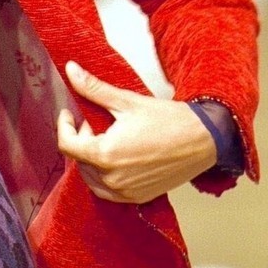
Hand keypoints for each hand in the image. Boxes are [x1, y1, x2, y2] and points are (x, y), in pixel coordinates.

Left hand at [57, 60, 217, 204]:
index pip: (67, 145)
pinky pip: (108, 191)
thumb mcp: (126, 101)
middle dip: (82, 140)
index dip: (64, 126)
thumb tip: (71, 70)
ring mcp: (126, 192)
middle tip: (96, 122)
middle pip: (79, 160)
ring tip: (108, 138)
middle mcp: (113, 178)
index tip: (70, 114)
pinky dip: (105, 175)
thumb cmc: (168, 120)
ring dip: (91, 159)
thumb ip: (93, 88)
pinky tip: (118, 157)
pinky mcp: (138, 198)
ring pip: (91, 178)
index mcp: (106, 154)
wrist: (204, 140)